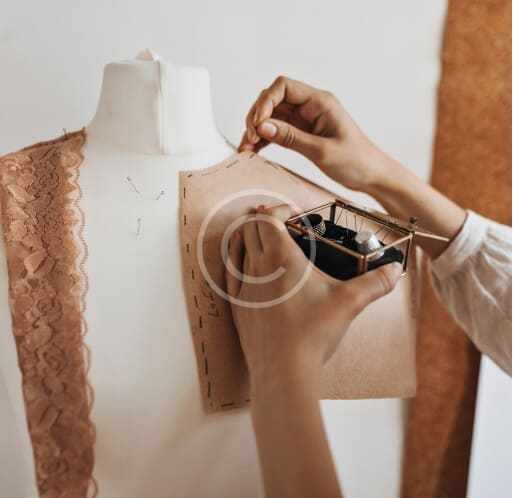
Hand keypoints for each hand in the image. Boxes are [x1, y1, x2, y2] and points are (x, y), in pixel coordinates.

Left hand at [225, 204, 402, 390]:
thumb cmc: (313, 333)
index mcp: (280, 257)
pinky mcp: (237, 305)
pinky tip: (245, 261)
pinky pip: (229, 271)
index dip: (279, 208)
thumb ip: (375, 283)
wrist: (284, 370)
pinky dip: (236, 258)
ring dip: (249, 235)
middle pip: (250, 227)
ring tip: (264, 237)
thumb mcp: (350, 303)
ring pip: (237, 246)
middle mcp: (257, 266)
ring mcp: (243, 286)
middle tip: (284, 224)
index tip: (296, 213)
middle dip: (265, 218)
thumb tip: (395, 271)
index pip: (267, 217)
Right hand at [238, 76, 466, 258]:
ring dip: (258, 130)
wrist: (372, 176)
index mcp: (320, 102)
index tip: (257, 124)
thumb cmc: (355, 161)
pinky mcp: (304, 133)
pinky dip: (266, 139)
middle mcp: (311, 106)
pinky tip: (256, 151)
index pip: (283, 87)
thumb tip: (262, 126)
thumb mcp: (321, 151)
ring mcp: (306, 119)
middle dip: (257, 117)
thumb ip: (291, 137)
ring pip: (273, 117)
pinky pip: (279, 130)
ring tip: (247, 149)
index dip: (265, 102)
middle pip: (274, 100)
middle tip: (249, 139)